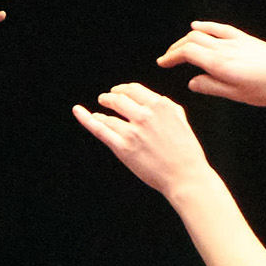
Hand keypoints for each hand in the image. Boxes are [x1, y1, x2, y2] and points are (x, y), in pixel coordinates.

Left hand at [72, 82, 216, 200]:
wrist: (185, 177)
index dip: (122, 89)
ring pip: (109, 115)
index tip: (118, 91)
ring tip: (97, 113)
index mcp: (160, 105)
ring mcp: (132, 131)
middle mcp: (144, 115)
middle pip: (118, 98)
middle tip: (104, 98)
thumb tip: (157, 99)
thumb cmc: (186, 153)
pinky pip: (100, 129)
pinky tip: (79, 111)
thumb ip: (168, 106)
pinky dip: (87, 119)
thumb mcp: (181, 120)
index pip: (134, 89)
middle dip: (109, 97)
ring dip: (101, 111)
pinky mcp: (122, 147)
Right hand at [155, 21, 265, 107]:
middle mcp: (227, 49)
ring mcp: (237, 41)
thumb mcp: (239, 96)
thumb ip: (213, 87)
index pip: (188, 53)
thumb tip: (192, 82)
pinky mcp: (246, 39)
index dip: (172, 56)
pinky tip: (196, 26)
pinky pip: (221, 29)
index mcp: (223, 65)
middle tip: (166, 59)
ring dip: (187, 38)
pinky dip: (206, 27)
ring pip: (204, 33)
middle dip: (175, 48)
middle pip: (192, 40)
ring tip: (178, 48)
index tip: (162, 63)